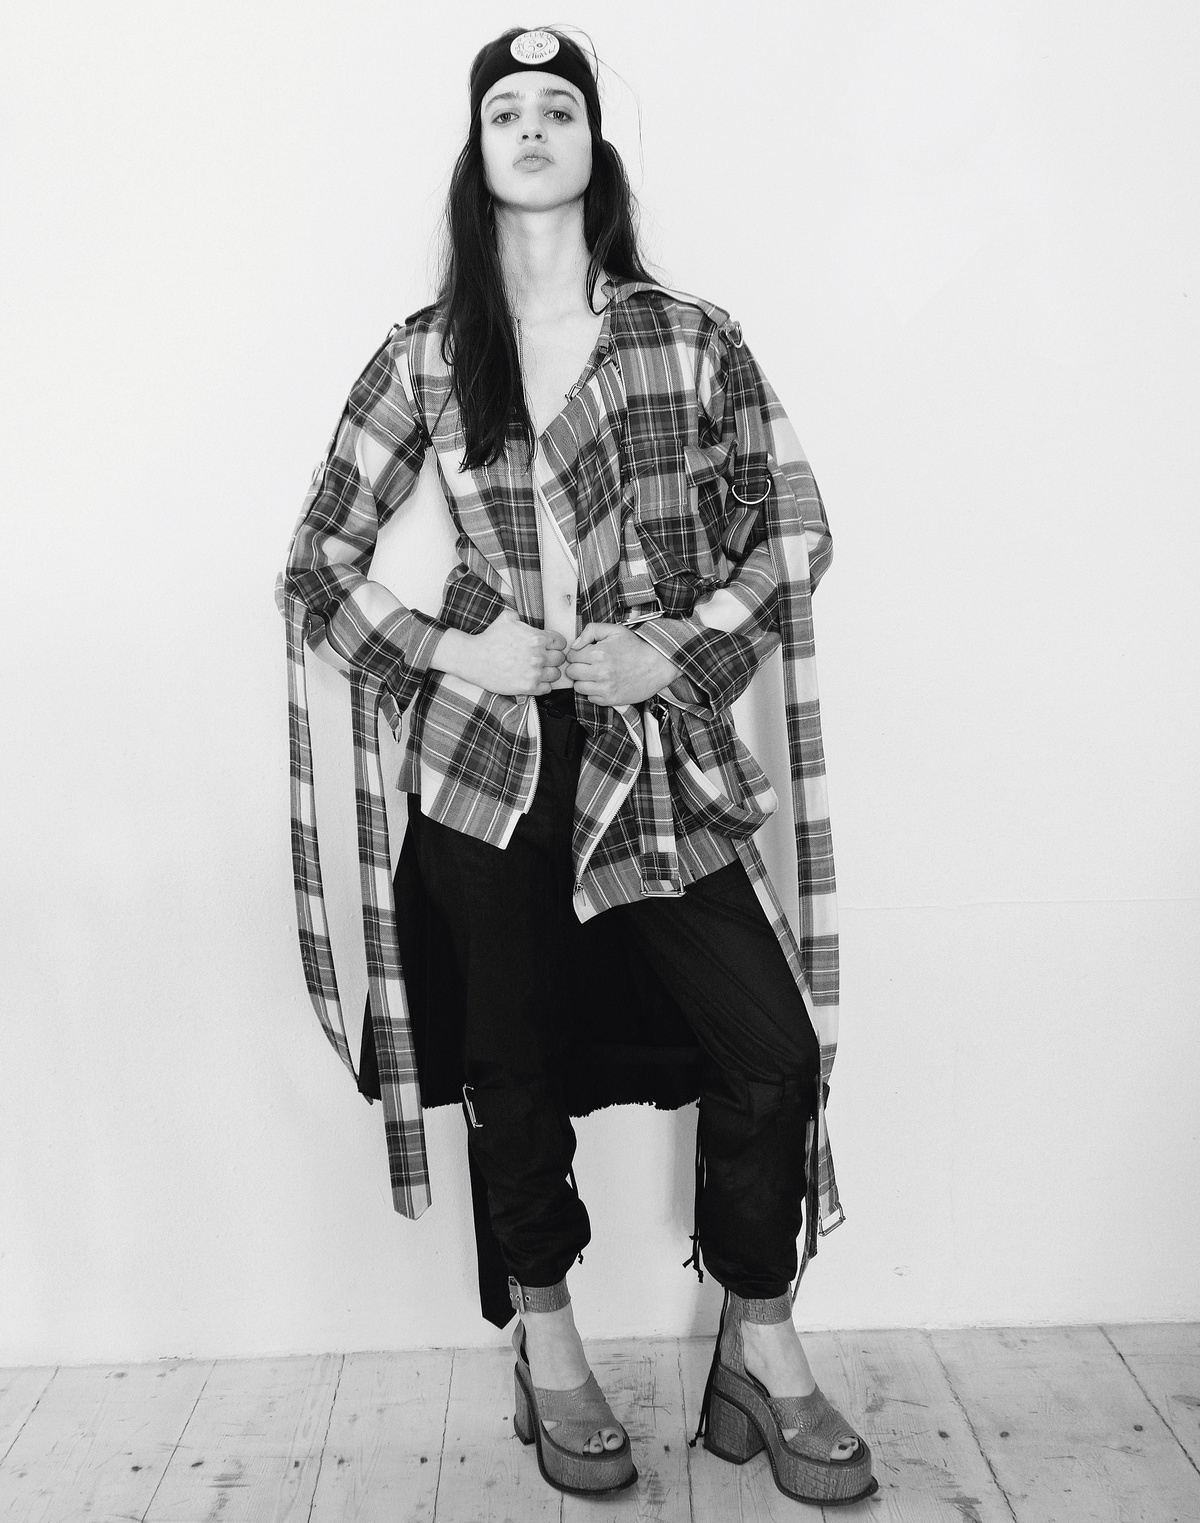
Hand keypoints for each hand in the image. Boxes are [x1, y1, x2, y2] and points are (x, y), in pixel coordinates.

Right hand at [433, 609, 566, 696]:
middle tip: (544, 658)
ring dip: (549, 672)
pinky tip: (533, 679)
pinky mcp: (528, 687)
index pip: (561, 642)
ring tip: (539, 670)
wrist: (474, 659)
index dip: (556, 644)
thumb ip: (523, 616)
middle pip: (560, 659)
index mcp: (537, 638)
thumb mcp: (507, 618)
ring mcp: (534, 673)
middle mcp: (538, 656)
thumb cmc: (489, 639)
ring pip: (556, 674)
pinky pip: (547, 688)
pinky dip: (543, 685)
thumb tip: (528, 618)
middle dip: (553, 657)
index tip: (550, 646)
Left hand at [564, 622, 680, 706]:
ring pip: (578, 687)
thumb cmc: (637, 647)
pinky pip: (590, 698)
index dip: (576, 653)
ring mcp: (605, 687)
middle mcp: (600, 671)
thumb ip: (591, 631)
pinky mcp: (611, 699)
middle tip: (588, 664)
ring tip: (595, 675)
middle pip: (571, 672)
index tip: (585, 654)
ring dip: (583, 681)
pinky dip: (593, 692)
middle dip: (577, 667)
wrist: (658, 665)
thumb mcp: (615, 630)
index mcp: (599, 653)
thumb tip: (575, 644)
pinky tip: (603, 684)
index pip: (571, 656)